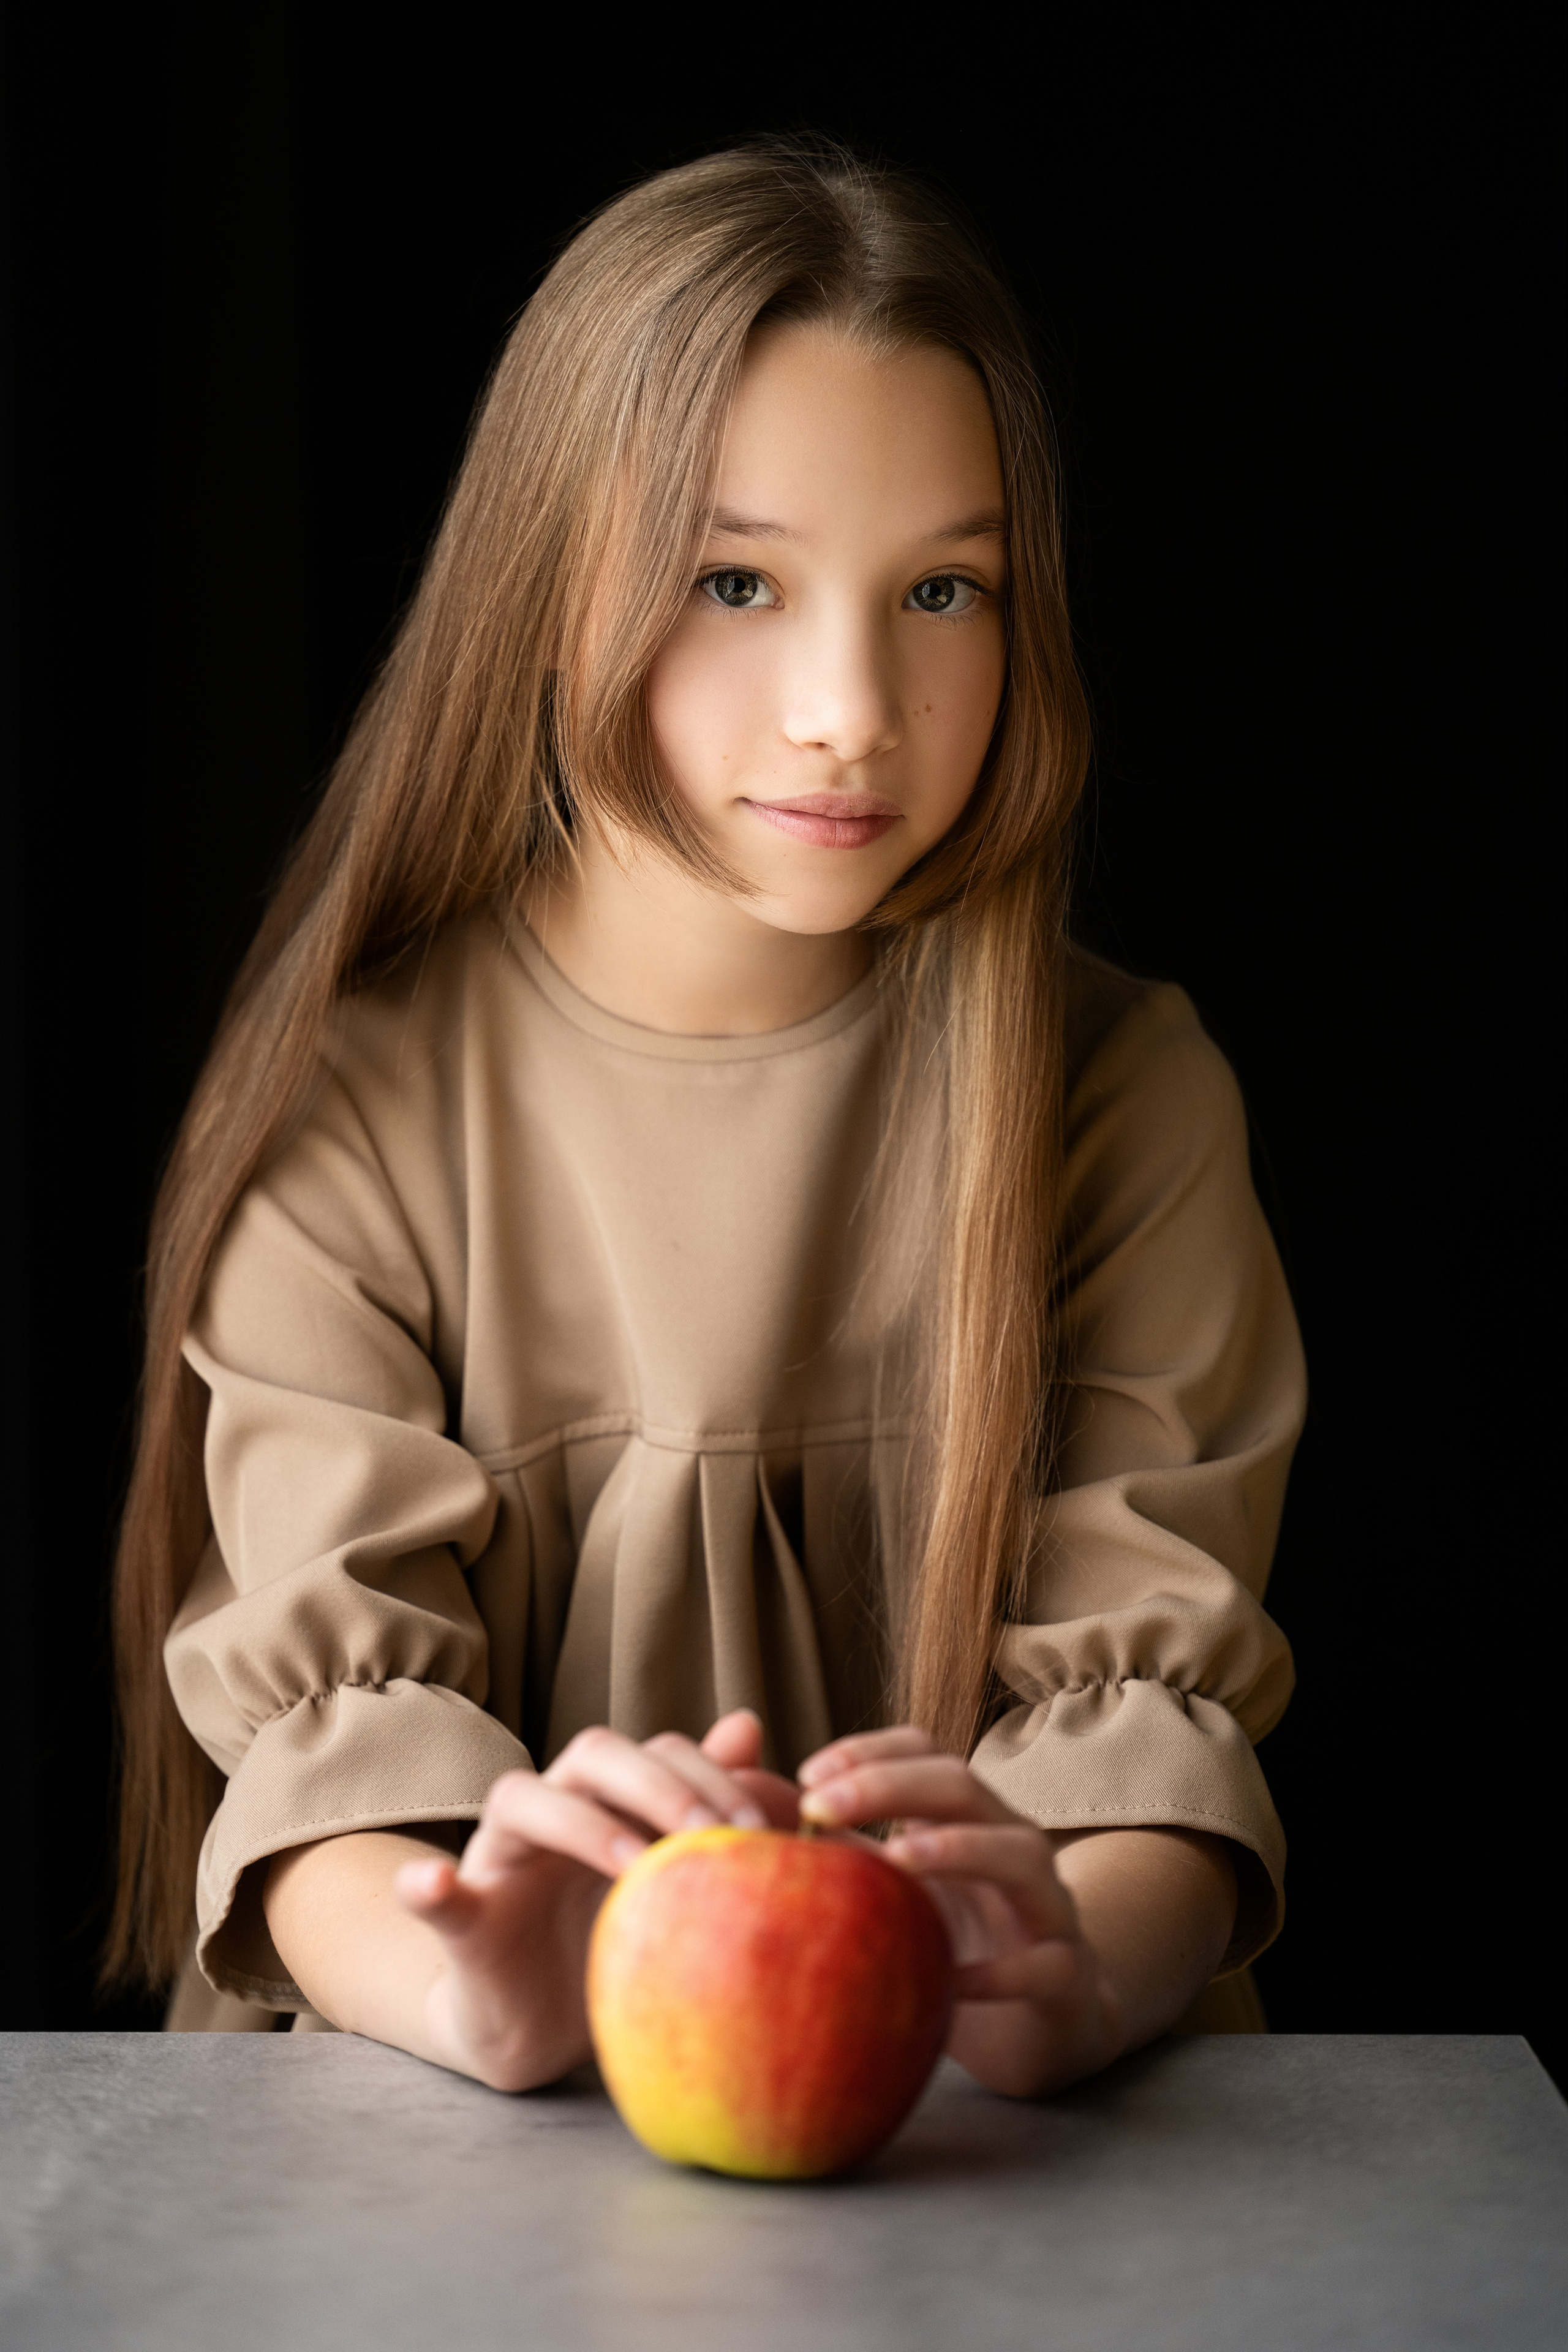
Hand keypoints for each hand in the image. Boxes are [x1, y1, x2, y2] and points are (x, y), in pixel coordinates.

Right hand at [393, 1710, 797, 2089]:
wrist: (537, 2030)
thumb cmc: (608, 1946)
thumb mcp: (665, 1886)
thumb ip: (700, 1810)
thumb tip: (748, 1725)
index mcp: (608, 1800)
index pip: (658, 1750)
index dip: (711, 1775)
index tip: (760, 1830)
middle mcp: (552, 1812)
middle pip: (593, 1754)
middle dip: (659, 1786)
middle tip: (713, 1839)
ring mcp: (499, 1860)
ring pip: (519, 1798)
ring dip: (581, 1823)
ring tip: (633, 1865)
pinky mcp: (464, 1923)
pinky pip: (432, 1894)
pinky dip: (428, 1886)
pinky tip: (433, 1883)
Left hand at [797, 1726, 1124, 2096]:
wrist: (1044, 2025)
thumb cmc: (952, 1946)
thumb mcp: (890, 1892)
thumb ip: (832, 1845)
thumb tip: (741, 1802)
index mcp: (963, 1817)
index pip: (924, 1751)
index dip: (869, 1750)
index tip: (805, 1773)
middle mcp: (1010, 1843)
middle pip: (960, 1784)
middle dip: (888, 1784)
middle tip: (817, 1804)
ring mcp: (1047, 1903)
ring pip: (1016, 1852)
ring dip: (954, 1849)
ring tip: (893, 1860)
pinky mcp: (1068, 1972)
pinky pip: (1045, 1963)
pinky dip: (1001, 1971)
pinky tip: (954, 1982)